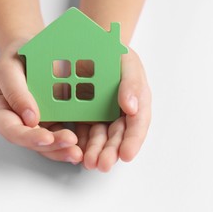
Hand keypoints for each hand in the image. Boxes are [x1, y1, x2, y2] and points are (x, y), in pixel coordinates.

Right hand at [0, 40, 83, 163]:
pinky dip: (76, 141)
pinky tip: (86, 144)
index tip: (46, 137)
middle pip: (33, 142)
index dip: (28, 137)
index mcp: (2, 111)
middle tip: (70, 143)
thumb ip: (15, 91)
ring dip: (64, 149)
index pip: (12, 130)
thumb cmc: (17, 56)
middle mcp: (20, 122)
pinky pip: (65, 134)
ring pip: (50, 144)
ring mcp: (39, 123)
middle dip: (52, 147)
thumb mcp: (8, 67)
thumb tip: (30, 118)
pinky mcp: (57, 121)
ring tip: (79, 152)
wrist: (36, 47)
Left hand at [74, 48, 151, 171]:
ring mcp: (102, 116)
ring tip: (89, 162)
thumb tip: (131, 108)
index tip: (127, 154)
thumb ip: (132, 83)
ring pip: (99, 138)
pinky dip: (79, 142)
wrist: (94, 46)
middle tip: (103, 164)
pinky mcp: (84, 115)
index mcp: (136, 102)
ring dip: (95, 152)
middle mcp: (120, 113)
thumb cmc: (116, 54)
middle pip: (118, 136)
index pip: (138, 124)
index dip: (133, 140)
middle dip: (111, 152)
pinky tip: (75, 150)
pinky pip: (82, 131)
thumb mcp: (128, 63)